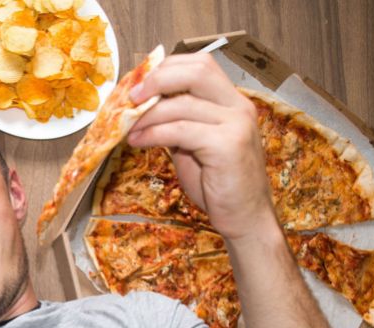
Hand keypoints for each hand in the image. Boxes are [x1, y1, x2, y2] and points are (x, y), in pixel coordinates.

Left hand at [127, 53, 277, 239]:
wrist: (245, 218)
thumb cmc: (219, 184)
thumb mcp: (192, 146)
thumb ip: (175, 123)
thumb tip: (141, 108)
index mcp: (231, 101)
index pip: (199, 65)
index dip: (165, 68)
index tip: (137, 83)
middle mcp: (238, 106)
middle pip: (196, 70)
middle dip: (158, 78)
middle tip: (132, 96)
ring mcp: (236, 124)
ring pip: (182, 103)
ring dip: (147, 115)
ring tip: (128, 128)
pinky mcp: (228, 145)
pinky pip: (181, 130)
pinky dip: (153, 134)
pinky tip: (138, 142)